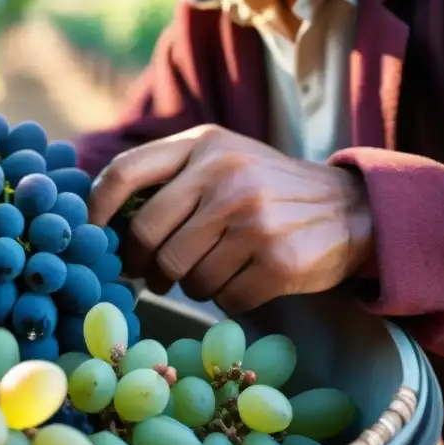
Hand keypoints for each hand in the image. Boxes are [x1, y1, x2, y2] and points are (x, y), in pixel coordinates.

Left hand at [87, 124, 375, 311]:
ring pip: (182, 275)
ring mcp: (252, 219)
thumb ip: (169, 177)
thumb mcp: (221, 158)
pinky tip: (245, 280)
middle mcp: (225, 176)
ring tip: (211, 270)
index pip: (125, 172)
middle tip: (150, 273)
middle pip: (146, 237)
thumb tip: (101, 223)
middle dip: (141, 264)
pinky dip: (226, 298)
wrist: (353, 209)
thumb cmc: (266, 188)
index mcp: (203, 146)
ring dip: (189, 284)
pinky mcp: (277, 262)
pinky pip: (222, 298)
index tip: (90, 234)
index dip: (96, 208)